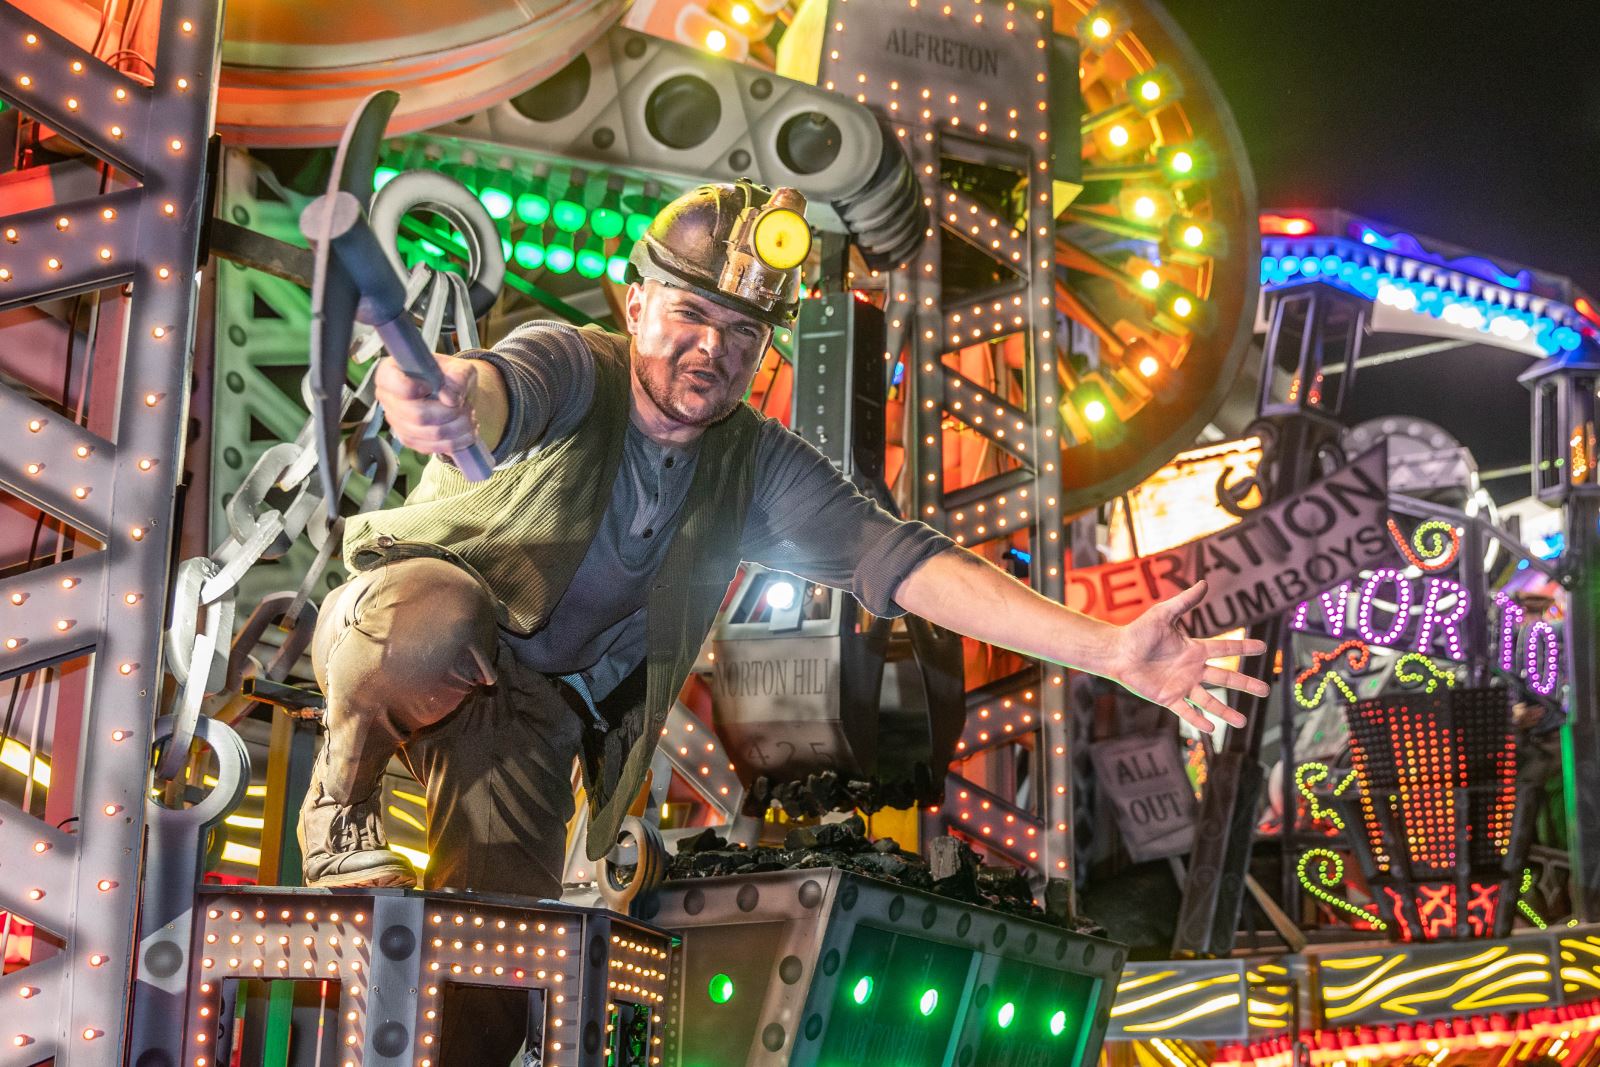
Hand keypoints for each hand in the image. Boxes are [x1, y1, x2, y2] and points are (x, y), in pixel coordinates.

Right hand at [375, 352, 479, 456]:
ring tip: (470, 417)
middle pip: (418, 415)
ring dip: (458, 427)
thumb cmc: (450, 376)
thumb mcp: (459, 367)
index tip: (431, 386)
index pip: (394, 385)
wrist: (452, 394)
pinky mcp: (409, 440)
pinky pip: (434, 447)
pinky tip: (466, 431)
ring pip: (430, 433)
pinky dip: (456, 441)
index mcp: (390, 373)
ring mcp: (397, 423)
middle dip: (450, 412)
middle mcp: (388, 399)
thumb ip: (457, 376)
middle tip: (466, 406)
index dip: (414, 388)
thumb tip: (449, 398)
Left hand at [1108, 580, 1269, 732]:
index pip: (1224, 649)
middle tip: (1266, 690)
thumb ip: (1185, 602)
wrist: (1117, 651)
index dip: (1244, 647)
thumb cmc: (1138, 632)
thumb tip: (1204, 582)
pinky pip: (1186, 711)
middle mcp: (1192, 669)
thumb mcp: (1164, 614)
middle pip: (1225, 678)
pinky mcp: (1168, 698)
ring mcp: (1181, 685)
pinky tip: (1212, 729)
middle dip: (1245, 684)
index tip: (1263, 647)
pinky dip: (1198, 720)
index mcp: (1194, 650)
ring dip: (1225, 711)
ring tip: (1242, 722)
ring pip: (1209, 700)